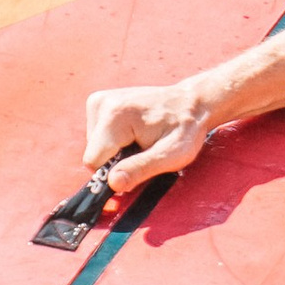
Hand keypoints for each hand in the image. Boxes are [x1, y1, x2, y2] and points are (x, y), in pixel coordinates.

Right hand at [81, 77, 218, 190]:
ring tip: (142, 140)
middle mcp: (101, 104)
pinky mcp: (99, 103)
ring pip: (95, 146)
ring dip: (117, 151)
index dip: (114, 172)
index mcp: (115, 115)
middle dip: (116, 161)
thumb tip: (113, 183)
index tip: (138, 164)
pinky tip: (135, 133)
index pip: (93, 161)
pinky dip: (115, 140)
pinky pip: (97, 136)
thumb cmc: (185, 129)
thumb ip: (141, 169)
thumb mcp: (171, 155)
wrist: (191, 103)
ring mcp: (99, 101)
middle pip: (94, 154)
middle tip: (144, 151)